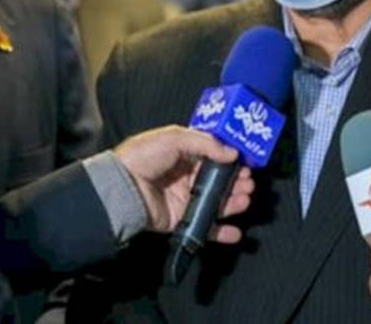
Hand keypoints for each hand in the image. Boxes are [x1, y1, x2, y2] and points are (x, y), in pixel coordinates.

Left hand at [113, 125, 253, 242]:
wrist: (122, 189)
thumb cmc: (142, 158)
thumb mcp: (174, 137)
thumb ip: (206, 143)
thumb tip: (232, 152)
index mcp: (183, 154)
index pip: (214, 155)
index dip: (232, 158)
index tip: (246, 160)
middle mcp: (186, 176)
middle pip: (220, 180)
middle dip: (237, 181)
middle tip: (248, 181)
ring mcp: (185, 199)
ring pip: (217, 202)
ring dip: (234, 201)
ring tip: (245, 198)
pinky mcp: (182, 220)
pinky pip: (206, 226)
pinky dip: (222, 231)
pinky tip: (235, 231)